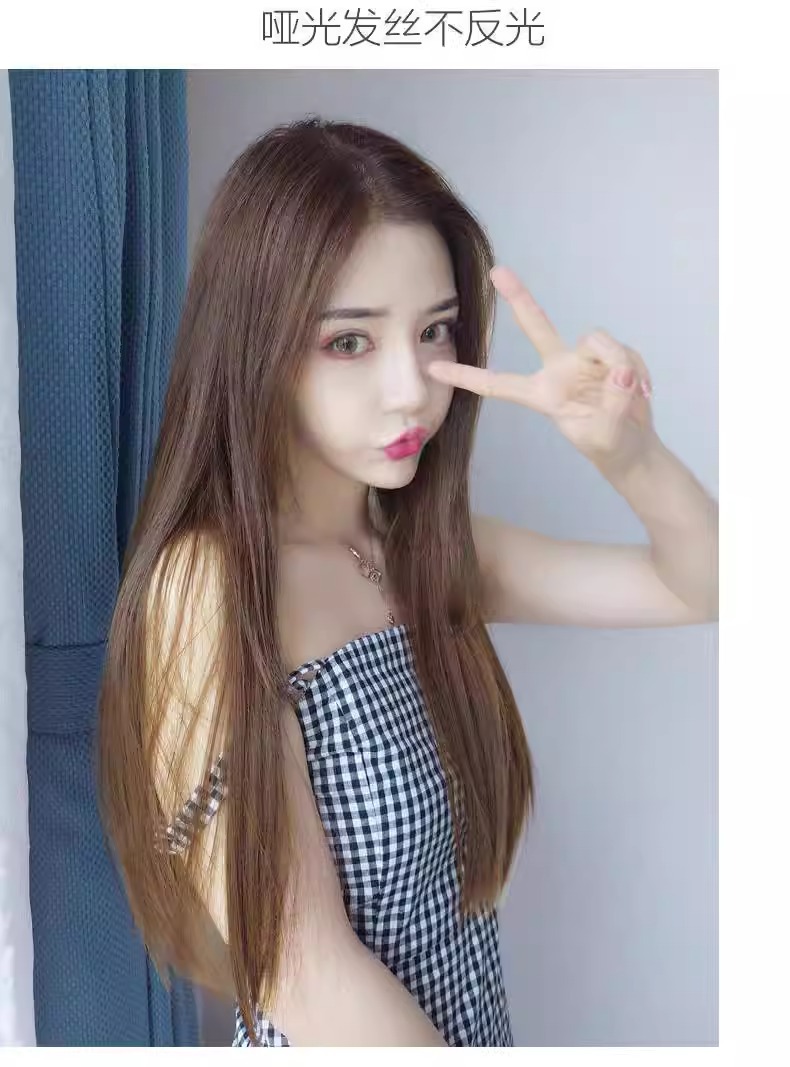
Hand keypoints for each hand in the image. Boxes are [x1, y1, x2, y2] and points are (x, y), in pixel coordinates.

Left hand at [427, 265, 657, 472]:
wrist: (633, 446)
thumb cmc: (609, 445)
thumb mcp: (606, 436)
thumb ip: (613, 404)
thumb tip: (621, 371)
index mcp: (542, 394)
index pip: (497, 385)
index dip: (467, 376)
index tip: (433, 368)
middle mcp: (559, 369)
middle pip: (536, 327)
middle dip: (519, 298)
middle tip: (497, 272)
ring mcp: (585, 359)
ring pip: (598, 341)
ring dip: (619, 362)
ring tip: (633, 391)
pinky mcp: (612, 355)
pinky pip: (626, 352)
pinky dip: (638, 371)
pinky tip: (642, 390)